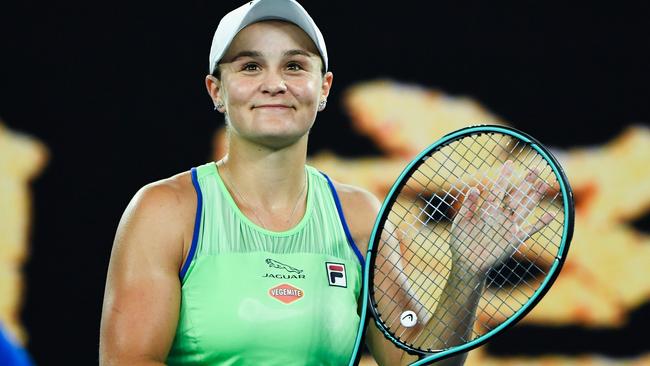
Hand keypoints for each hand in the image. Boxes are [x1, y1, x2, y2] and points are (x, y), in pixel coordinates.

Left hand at [449, 160, 552, 275]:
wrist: (467, 263)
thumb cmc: (461, 242)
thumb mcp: (461, 222)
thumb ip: (468, 206)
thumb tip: (474, 189)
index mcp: (488, 209)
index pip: (498, 189)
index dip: (504, 176)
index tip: (510, 163)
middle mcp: (501, 216)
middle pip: (517, 195)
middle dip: (526, 182)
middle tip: (536, 167)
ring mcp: (509, 227)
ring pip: (525, 208)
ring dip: (535, 196)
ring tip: (545, 183)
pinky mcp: (514, 240)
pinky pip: (531, 230)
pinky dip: (541, 223)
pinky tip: (552, 215)